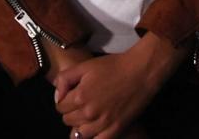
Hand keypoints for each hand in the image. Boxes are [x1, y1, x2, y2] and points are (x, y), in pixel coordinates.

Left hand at [54, 33, 185, 138]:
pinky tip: (95, 129)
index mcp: (80, 96)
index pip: (60, 107)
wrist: (140, 72)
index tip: (71, 96)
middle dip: (71, 112)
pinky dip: (93, 137)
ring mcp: (103, 123)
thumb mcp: (85, 66)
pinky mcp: (116, 129)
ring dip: (80, 126)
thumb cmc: (113, 66)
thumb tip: (57, 97)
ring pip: (79, 134)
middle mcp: (89, 113)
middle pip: (68, 121)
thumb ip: (65, 79)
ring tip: (87, 116)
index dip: (63, 101)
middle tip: (80, 104)